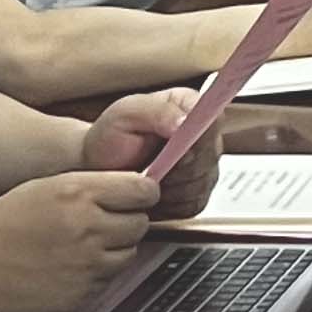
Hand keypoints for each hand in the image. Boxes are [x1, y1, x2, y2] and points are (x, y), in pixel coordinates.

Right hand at [0, 168, 157, 311]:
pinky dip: (98, 272)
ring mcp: (86, 266)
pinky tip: (71, 264)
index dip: (142, 192)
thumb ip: (96, 183)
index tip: (136, 195)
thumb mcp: (50, 184)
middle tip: (103, 219)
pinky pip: (109, 279)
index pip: (145, 191)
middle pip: (141, 223)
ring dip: (115, 247)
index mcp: (80, 194)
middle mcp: (88, 229)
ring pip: (129, 252)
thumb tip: (140, 185)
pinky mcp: (81, 295)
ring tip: (82, 242)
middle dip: (128, 219)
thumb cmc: (6, 221)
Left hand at [86, 87, 220, 215]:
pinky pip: (194, 205)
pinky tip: (152, 194)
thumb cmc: (108, 138)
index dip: (198, 139)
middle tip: (150, 167)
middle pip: (210, 156)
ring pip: (202, 183)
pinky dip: (171, 205)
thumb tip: (185, 121)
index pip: (214, 121)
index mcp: (191, 106)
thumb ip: (157, 111)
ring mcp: (204, 166)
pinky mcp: (198, 194)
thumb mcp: (126, 114)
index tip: (177, 150)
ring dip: (172, 187)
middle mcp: (204, 135)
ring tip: (147, 179)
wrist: (97, 168)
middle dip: (178, 167)